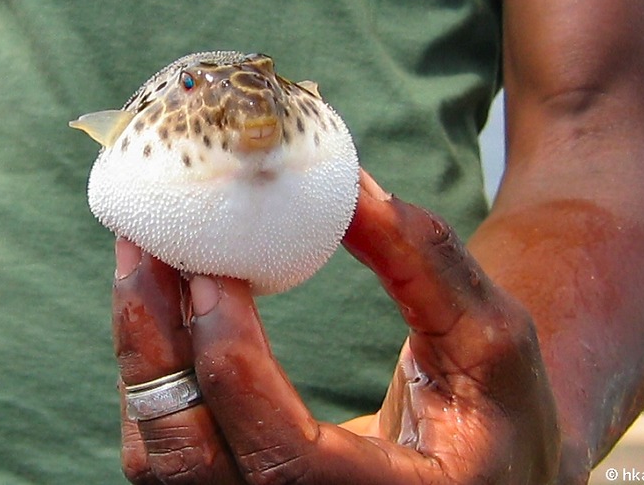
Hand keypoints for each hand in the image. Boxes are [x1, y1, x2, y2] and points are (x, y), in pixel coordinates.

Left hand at [113, 170, 559, 483]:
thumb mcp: (493, 338)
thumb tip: (351, 188)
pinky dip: (157, 381)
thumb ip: (428, 263)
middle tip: (142, 250)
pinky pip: (174, 455)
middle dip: (154, 353)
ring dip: (144, 360)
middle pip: (196, 470)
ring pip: (169, 466)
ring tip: (143, 267)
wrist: (489, 474)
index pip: (286, 462)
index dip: (234, 367)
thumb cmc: (501, 416)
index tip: (210, 273)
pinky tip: (166, 314)